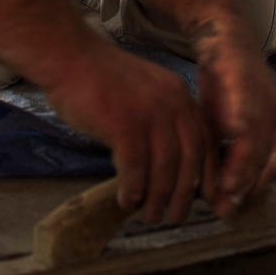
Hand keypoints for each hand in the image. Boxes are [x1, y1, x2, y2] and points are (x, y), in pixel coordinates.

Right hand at [41, 41, 212, 225]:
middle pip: (189, 158)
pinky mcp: (125, 124)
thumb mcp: (144, 93)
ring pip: (164, 167)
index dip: (206, 173)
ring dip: (158, 196)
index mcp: (180, 96)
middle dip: (184, 193)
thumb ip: (159, 121)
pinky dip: (132, 189)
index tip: (204, 198)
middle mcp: (172, 103)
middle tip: (176, 216)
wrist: (69, 58)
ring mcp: (150, 113)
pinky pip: (135, 167)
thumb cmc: (99, 79)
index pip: (204, 141)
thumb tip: (165, 165)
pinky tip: (126, 201)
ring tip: (150, 214)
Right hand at [192, 22, 275, 218]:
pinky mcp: (252, 100)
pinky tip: (220, 176)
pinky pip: (247, 139)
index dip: (252, 189)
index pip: (268, 167)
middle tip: (226, 214)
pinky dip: (236, 162)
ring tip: (222, 203)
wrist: (220, 34)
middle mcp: (274, 120)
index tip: (233, 208)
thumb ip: (218, 147)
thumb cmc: (220, 78)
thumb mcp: (218, 118)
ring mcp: (266, 110)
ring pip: (258, 156)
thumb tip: (208, 182)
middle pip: (266, 166)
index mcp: (270, 125)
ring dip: (241, 183)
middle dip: (246, 193)